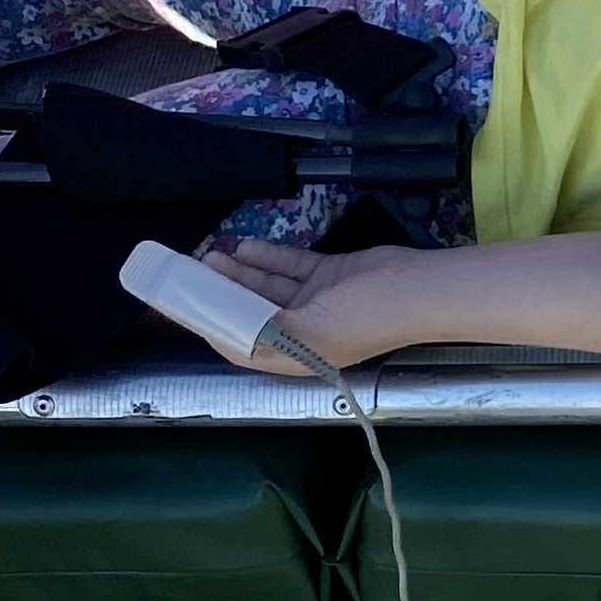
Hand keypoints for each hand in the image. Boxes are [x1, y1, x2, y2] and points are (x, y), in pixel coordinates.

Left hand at [199, 235, 429, 371]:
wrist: (416, 290)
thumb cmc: (363, 318)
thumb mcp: (309, 333)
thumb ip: (264, 331)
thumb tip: (220, 326)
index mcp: (293, 354)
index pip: (239, 343)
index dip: (210, 326)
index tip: (183, 307)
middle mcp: (299, 330)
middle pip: (249, 310)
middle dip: (220, 292)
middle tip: (193, 270)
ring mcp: (313, 301)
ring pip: (265, 285)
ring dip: (239, 272)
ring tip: (213, 255)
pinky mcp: (326, 274)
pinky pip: (289, 266)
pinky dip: (268, 256)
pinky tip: (246, 246)